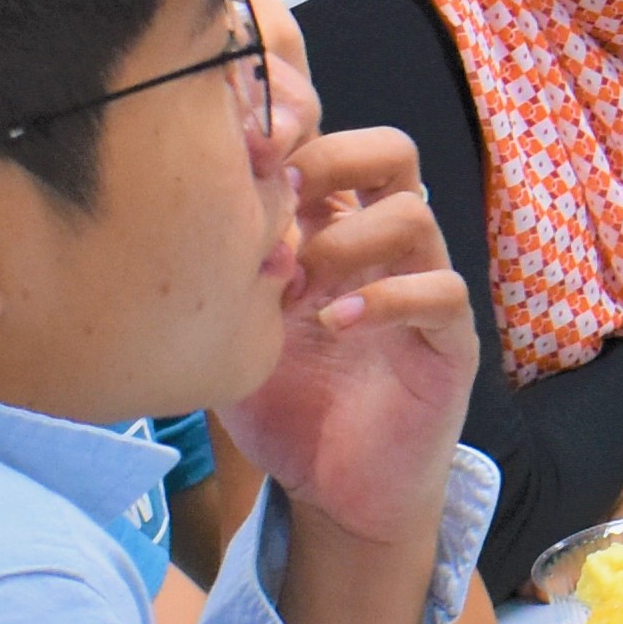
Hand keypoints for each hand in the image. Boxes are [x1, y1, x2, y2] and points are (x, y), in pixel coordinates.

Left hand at [220, 117, 479, 563]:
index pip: (334, 140)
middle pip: (391, 152)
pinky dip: (384, 299)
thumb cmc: (284, 406)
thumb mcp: (234, 327)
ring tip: (300, 287)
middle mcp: (384, 248)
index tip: (244, 157)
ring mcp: (422, 289)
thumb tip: (172, 208)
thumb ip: (221, 270)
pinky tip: (334, 324)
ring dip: (347, 240)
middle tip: (282, 202)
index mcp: (334, 229)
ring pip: (415, 213)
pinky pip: (440, 293)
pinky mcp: (449, 343)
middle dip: (332, 160)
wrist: (335, 495)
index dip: (298, 128)